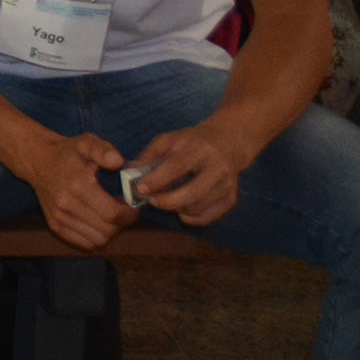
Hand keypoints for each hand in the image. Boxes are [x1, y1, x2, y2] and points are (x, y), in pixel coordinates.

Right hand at [18, 129, 138, 249]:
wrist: (37, 160)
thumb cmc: (67, 152)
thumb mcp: (86, 142)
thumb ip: (103, 150)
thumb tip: (117, 161)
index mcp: (77, 185)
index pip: (112, 214)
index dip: (129, 214)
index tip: (132, 206)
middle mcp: (66, 204)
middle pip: (107, 230)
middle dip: (122, 223)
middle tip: (123, 210)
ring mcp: (59, 217)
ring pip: (98, 240)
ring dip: (110, 232)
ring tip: (110, 216)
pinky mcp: (55, 226)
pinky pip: (84, 244)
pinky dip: (96, 238)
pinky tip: (98, 222)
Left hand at [128, 120, 253, 226]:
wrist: (227, 144)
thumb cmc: (191, 142)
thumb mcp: (168, 140)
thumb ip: (148, 155)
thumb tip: (128, 171)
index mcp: (199, 149)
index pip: (176, 167)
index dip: (156, 180)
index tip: (140, 188)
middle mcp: (217, 168)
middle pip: (191, 192)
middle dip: (166, 201)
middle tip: (150, 201)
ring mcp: (227, 185)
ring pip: (198, 207)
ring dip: (176, 209)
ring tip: (165, 201)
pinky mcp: (231, 199)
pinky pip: (208, 217)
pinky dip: (191, 218)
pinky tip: (181, 211)